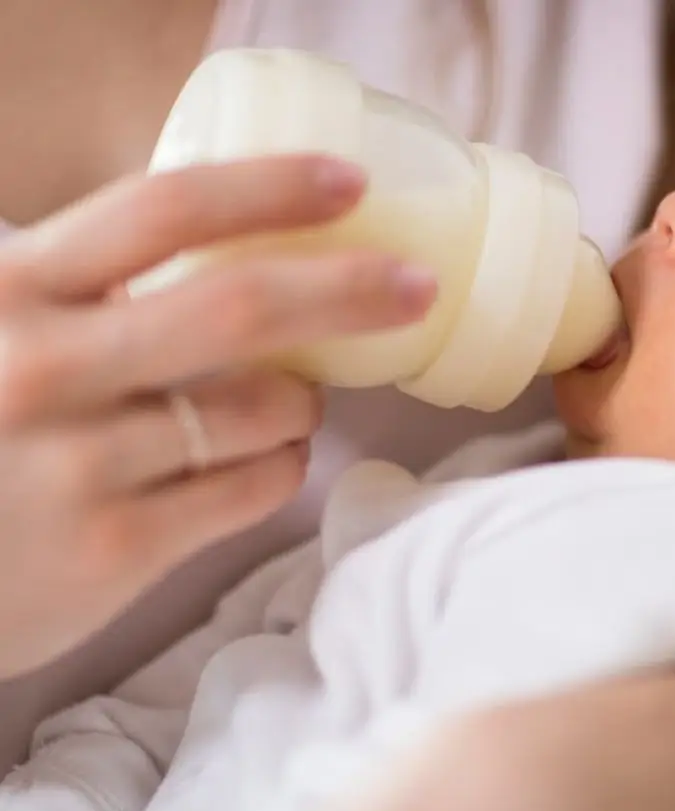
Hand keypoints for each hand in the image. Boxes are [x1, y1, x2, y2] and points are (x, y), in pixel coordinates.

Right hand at [0, 155, 436, 678]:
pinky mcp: (113, 548)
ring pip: (264, 409)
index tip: (351, 182)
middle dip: (350, 288)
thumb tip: (225, 238)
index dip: (270, 188)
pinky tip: (274, 457)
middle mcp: (42, 369)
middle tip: (418, 285)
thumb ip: (79, 284)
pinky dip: (285, 465)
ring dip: (307, 399)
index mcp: (14, 289)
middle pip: (240, 307)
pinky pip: (253, 488)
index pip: (161, 210)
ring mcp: (79, 465)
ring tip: (299, 400)